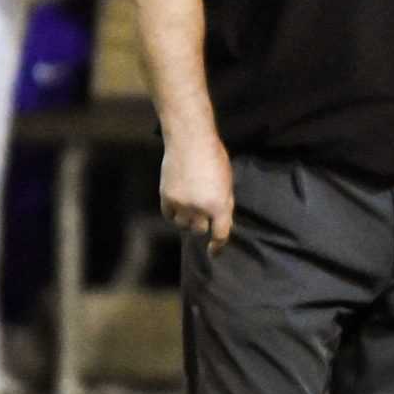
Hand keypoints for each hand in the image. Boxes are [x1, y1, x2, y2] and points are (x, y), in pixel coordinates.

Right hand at [160, 132, 234, 252]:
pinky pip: (169, 215)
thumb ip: (224, 203)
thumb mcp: (227, 182)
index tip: (214, 251)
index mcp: (219, 205)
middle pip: (200, 230)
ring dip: (188, 220)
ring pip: (182, 225)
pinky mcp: (166, 197)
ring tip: (191, 208)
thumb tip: (221, 222)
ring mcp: (181, 204)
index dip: (218, 246)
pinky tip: (178, 206)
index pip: (220, 234)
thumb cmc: (214, 158)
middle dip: (203, 224)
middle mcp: (199, 209)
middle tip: (204, 215)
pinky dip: (174, 214)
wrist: (190, 142)